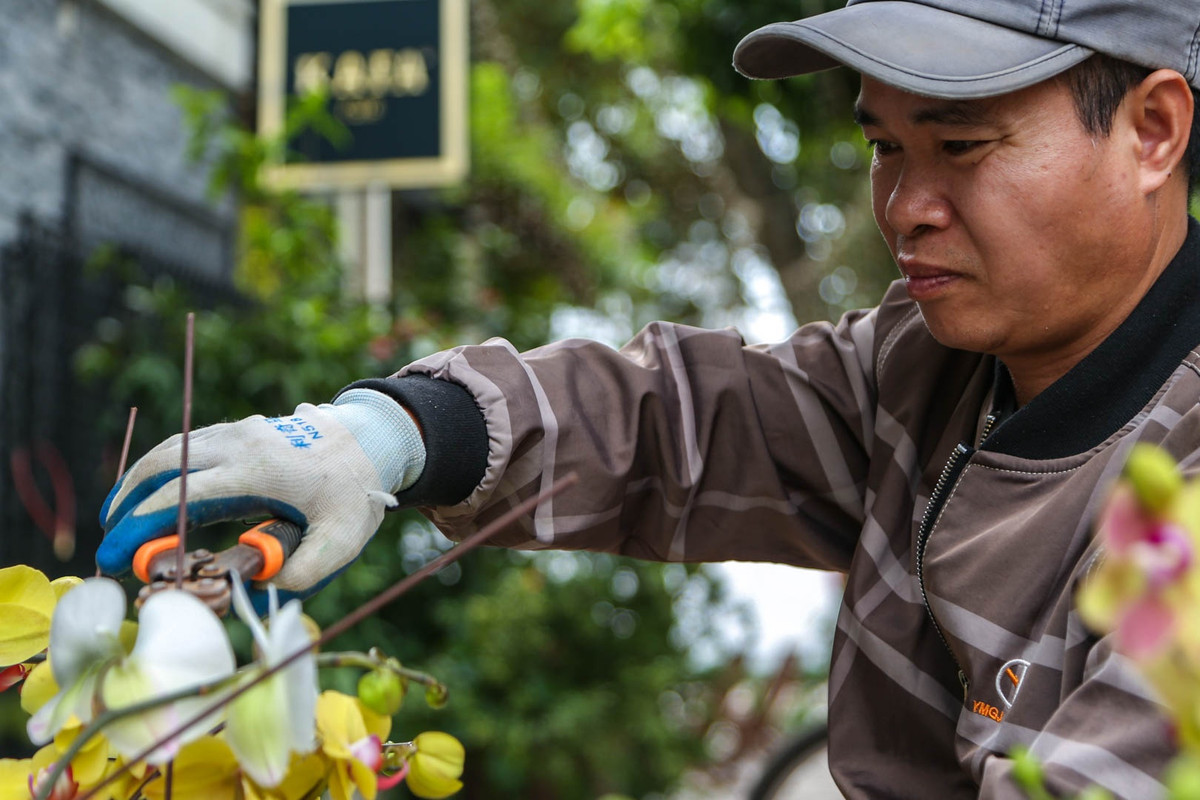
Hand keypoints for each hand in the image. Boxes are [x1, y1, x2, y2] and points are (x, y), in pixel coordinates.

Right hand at [98, 391, 424, 591]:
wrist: (373, 441)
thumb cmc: (356, 494)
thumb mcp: (343, 539)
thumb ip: (305, 570)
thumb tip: (258, 587)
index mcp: (257, 470)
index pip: (182, 495)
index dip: (140, 527)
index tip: (115, 558)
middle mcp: (239, 443)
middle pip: (162, 467)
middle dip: (126, 506)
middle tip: (110, 548)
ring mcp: (237, 431)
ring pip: (169, 452)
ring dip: (137, 485)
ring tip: (118, 524)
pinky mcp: (238, 430)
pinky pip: (185, 447)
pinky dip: (159, 471)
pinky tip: (151, 499)